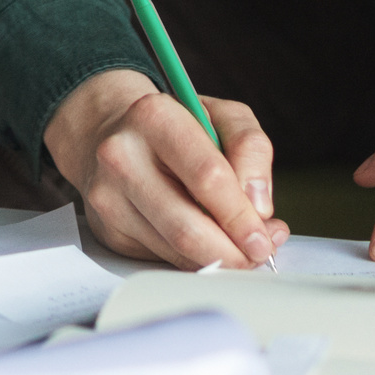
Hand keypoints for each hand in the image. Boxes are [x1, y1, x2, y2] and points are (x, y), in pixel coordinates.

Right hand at [43, 68, 286, 269]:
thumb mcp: (222, 115)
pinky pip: (161, 258)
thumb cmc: (175, 126)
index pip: (207, 177)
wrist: (110, 132)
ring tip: (239, 248)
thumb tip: (258, 208)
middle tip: (258, 255)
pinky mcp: (108, 229)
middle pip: (186, 226)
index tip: (265, 237)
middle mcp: (121, 156)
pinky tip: (205, 242)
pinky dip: (193, 258)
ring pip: (174, 249)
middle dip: (231, 252)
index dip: (241, 216)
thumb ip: (250, 148)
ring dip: (216, 259)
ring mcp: (108, 197)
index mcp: (154, 117)